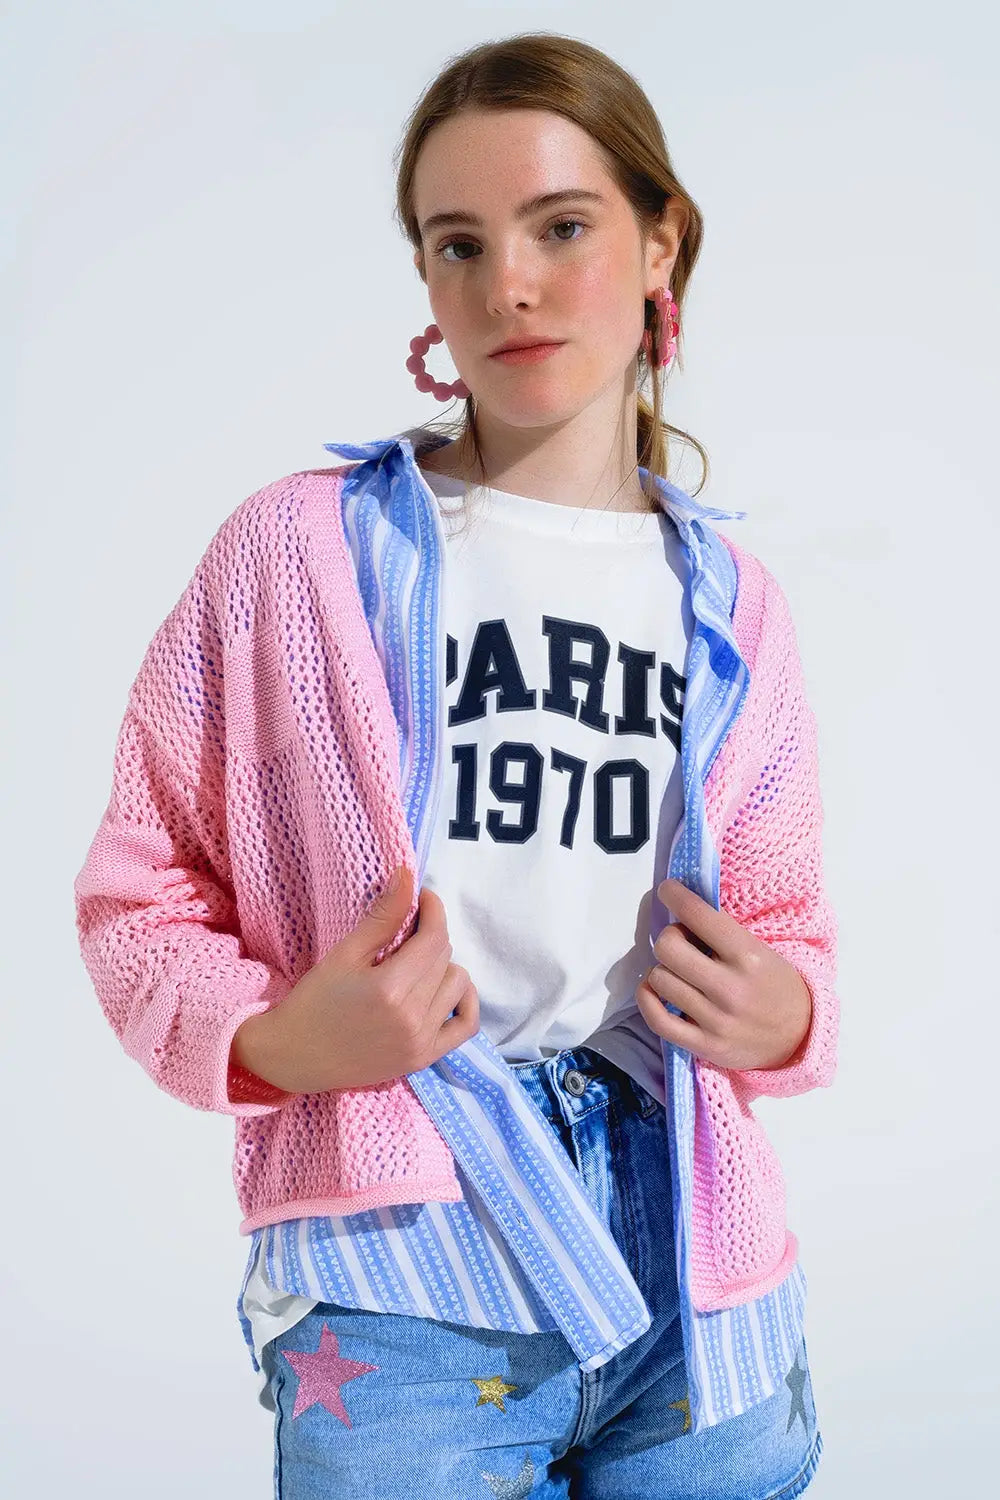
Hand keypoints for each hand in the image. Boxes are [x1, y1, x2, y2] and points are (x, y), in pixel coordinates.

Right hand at [230, 866, 479, 1092]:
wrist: (294, 1057)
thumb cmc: (313, 1003)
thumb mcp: (343, 955)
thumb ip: (382, 916)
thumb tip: (407, 875)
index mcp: (390, 989)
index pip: (434, 938)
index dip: (433, 910)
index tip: (423, 898)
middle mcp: (412, 1018)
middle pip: (445, 958)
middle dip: (430, 936)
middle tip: (404, 934)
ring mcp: (422, 1041)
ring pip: (458, 984)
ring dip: (442, 967)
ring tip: (413, 966)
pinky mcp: (424, 1058)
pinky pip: (466, 1025)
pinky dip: (464, 1001)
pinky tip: (444, 989)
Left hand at [636, 877, 812, 1071]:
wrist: (800, 1037)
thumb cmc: (775, 985)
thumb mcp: (760, 950)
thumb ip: (723, 932)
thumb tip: (681, 907)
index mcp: (748, 956)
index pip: (699, 915)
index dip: (676, 895)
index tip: (668, 890)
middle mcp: (730, 988)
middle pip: (668, 948)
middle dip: (669, 938)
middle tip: (681, 942)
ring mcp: (716, 1020)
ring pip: (659, 979)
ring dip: (663, 969)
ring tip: (678, 971)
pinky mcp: (705, 1045)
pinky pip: (657, 1019)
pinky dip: (647, 998)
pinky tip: (655, 989)